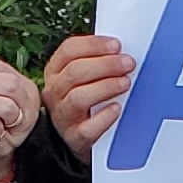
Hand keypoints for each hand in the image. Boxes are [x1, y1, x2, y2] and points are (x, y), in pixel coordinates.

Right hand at [38, 32, 136, 155]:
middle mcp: (55, 92)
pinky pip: (87, 128)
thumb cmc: (85, 102)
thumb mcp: (84, 78)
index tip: (116, 45)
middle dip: (105, 64)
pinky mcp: (74, 137)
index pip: (68, 51)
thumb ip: (96, 62)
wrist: (79, 136)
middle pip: (75, 72)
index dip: (93, 45)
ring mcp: (63, 116)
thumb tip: (120, 52)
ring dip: (105, 87)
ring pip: (78, 97)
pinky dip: (104, 117)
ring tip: (125, 83)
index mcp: (55, 72)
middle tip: (127, 63)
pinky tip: (116, 109)